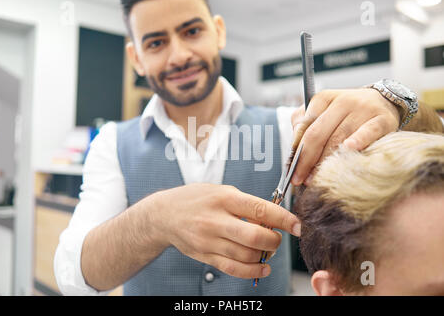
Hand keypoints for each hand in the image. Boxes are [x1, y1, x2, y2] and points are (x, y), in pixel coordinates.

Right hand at [151, 183, 299, 278]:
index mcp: (223, 199)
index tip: (297, 225)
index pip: (259, 210)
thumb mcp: (221, 191)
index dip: (283, 219)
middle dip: (274, 241)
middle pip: (254, 238)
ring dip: (264, 256)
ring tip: (266, 249)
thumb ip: (246, 204)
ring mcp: (209, 241)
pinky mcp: (205, 256)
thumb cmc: (196, 199)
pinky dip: (252, 271)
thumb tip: (273, 220)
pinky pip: (233, 268)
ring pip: (246, 256)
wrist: (164, 215)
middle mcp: (215, 220)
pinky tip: (261, 267)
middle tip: (276, 237)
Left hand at [290, 88, 399, 185]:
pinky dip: (357, 140)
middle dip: (306, 160)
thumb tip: (294, 149)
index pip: (304, 126)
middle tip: (300, 179)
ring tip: (317, 178)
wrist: (384, 102)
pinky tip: (348, 149)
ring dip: (325, 162)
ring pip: (338, 139)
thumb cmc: (346, 114)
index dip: (296, 150)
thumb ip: (304, 126)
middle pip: (317, 134)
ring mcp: (362, 109)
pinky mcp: (381, 119)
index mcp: (323, 99)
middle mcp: (342, 101)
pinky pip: (367, 132)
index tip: (292, 169)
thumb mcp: (323, 113)